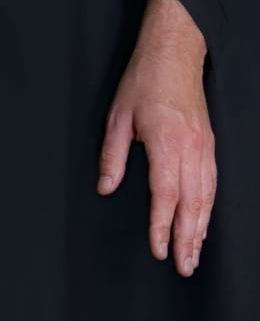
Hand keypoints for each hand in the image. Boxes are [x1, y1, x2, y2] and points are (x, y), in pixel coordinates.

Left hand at [97, 0, 216, 276]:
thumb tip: (106, 188)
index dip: (161, 225)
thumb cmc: (144, 81)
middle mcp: (190, 147)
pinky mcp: (208, 142)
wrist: (174, 54)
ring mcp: (204, 145)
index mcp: (166, 141)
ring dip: (202, 227)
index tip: (158, 249)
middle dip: (187, 238)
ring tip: (196, 253)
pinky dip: (209, 206)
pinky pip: (213, 182)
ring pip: (207, 196)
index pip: (165, 194)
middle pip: (192, 202)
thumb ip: (113, 156)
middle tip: (183, 266)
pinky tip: (205, 220)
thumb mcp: (118, 116)